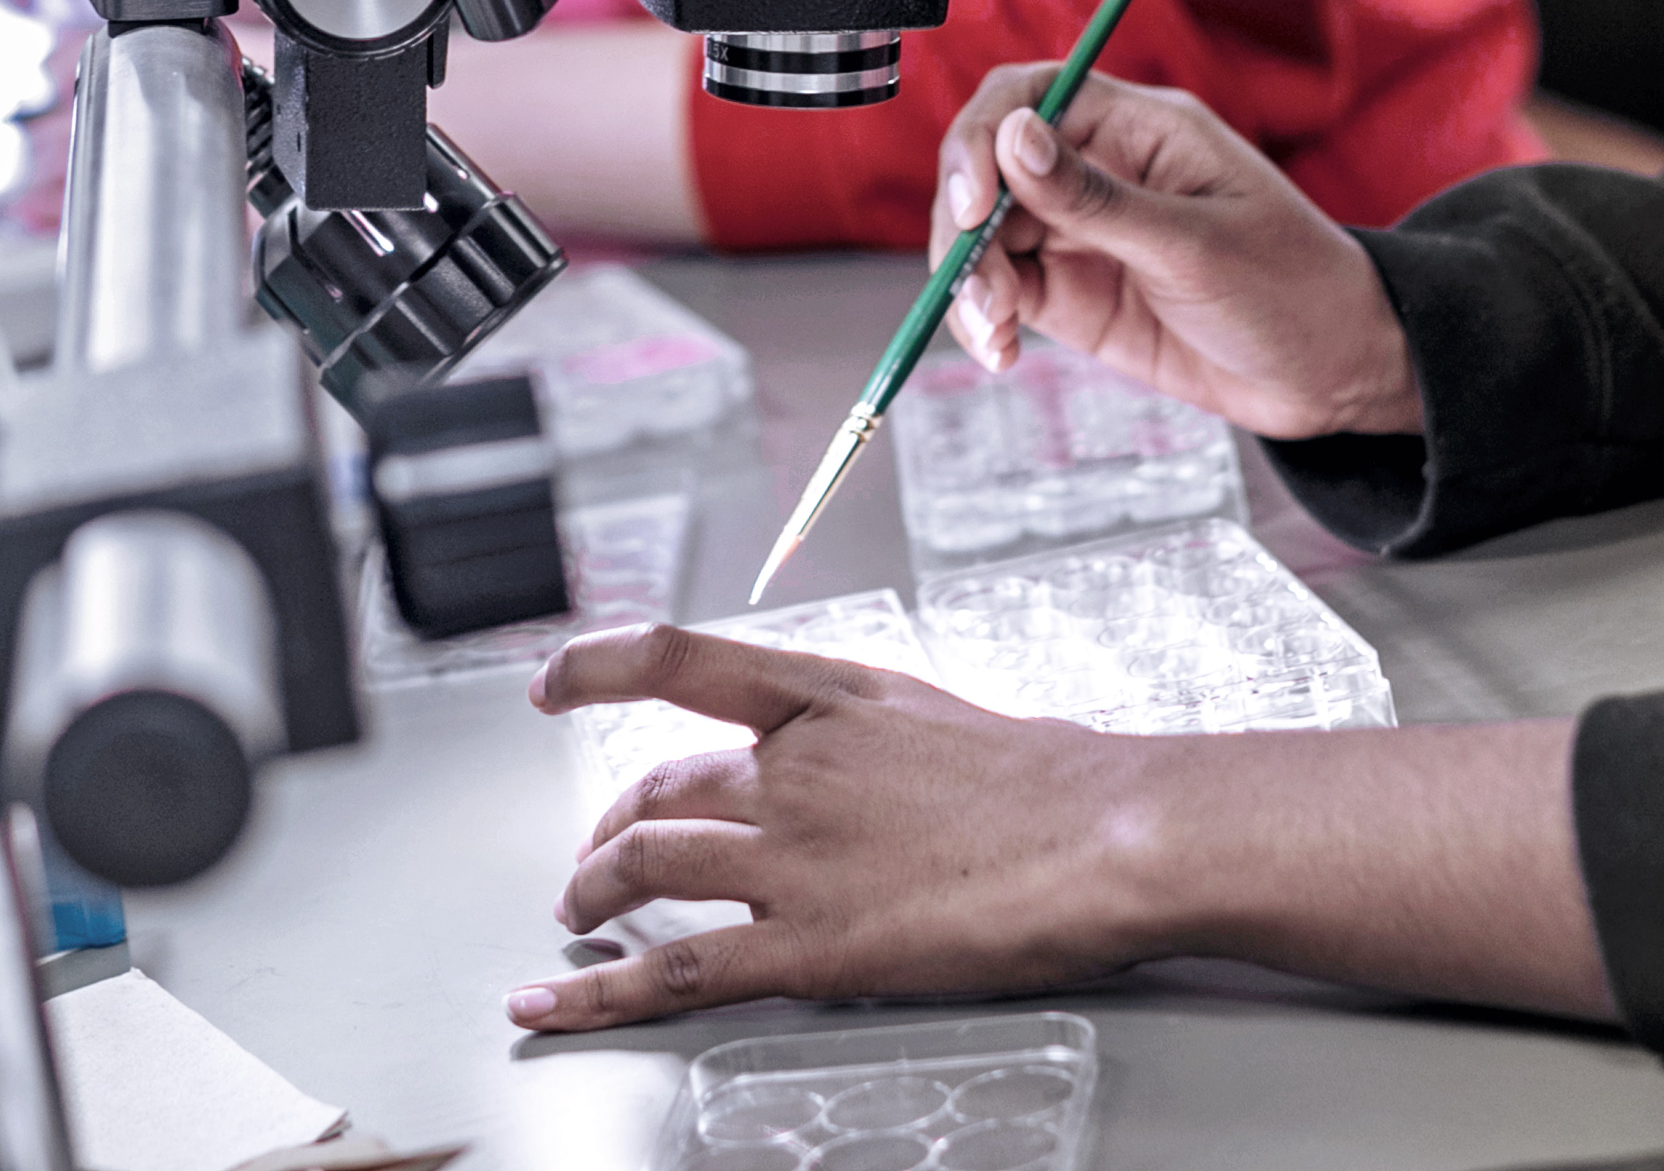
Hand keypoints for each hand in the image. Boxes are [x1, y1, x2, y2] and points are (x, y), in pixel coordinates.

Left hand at [513, 632, 1619, 1031]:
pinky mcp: (806, 944)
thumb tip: (855, 765)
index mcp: (828, 697)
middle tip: (595, 856)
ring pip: (645, 867)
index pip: (677, 658)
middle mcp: (793, 767)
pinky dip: (596, 991)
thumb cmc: (1060, 783)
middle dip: (610, 825)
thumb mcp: (941, 719)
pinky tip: (556, 1004)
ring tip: (575, 919)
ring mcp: (793, 855)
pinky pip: (673, 969)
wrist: (1112, 833)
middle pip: (658, 788)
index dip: (598, 665)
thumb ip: (870, 740)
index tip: (551, 680)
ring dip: (592, 896)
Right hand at [931, 68, 1417, 442]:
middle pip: (991, 168)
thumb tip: (1013, 137)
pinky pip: (1006, 291)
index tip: (973, 201)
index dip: (984, 139)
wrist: (1337, 375)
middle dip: (966, 223)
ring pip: (988, 234)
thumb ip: (1096, 199)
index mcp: (1140, 128)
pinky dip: (986, 319)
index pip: (1030, 97)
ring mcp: (1084, 233)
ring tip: (994, 332)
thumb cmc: (1295, 289)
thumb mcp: (1196, 246)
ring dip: (969, 279)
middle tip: (975, 286)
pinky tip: (999, 350)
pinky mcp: (1077, 292)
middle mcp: (1102, 170)